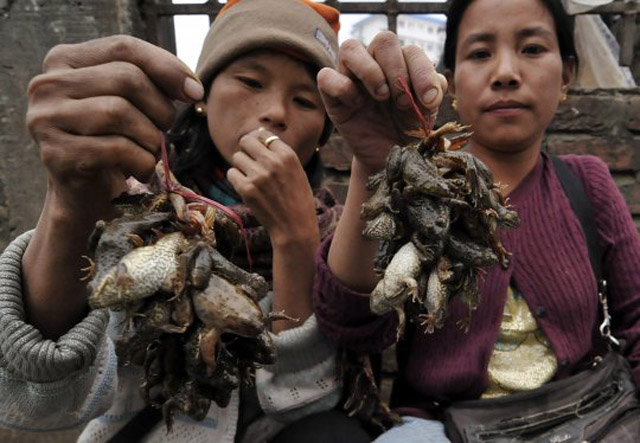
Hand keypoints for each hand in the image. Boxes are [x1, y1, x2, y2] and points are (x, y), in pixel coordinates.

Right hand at [27, 35, 203, 217]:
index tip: (195, 92)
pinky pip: (117, 148)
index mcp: (65, 60)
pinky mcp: (56, 155)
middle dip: (160, 108)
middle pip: (125, 78)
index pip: (124, 47)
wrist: (88, 196)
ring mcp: (46, 120)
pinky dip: (142, 161)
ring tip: (150, 151)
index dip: (167, 67)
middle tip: (164, 130)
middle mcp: (47, 85)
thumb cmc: (114, 142)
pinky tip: (140, 170)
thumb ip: (153, 81)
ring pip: (120, 112)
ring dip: (151, 137)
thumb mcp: (131, 102)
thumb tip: (191, 88)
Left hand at [226, 129, 319, 246]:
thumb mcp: (297, 171)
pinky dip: (236, 180)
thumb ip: (280, 154)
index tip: (258, 151)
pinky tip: (247, 188)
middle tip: (250, 163)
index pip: (263, 134)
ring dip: (241, 167)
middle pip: (246, 141)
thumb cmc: (297, 199)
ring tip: (251, 179)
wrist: (295, 226)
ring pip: (236, 157)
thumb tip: (258, 136)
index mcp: (287, 155)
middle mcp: (272, 162)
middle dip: (246, 150)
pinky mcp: (246, 189)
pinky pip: (231, 174)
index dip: (258, 142)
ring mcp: (258, 175)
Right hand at [317, 32, 446, 173]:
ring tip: (380, 96)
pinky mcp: (332, 95)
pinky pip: (326, 76)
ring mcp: (351, 76)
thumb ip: (434, 91)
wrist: (388, 157)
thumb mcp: (426, 112)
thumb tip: (435, 82)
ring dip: (369, 71)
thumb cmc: (406, 130)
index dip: (423, 73)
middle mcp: (375, 63)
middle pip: (383, 40)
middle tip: (402, 102)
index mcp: (402, 63)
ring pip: (350, 48)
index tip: (428, 102)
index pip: (412, 51)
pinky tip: (356, 105)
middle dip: (397, 71)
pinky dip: (342, 87)